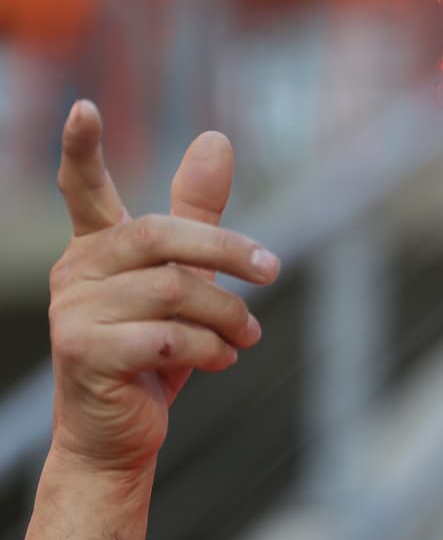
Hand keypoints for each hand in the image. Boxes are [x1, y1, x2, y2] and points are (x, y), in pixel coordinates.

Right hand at [46, 100, 277, 472]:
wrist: (120, 432)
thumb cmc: (155, 347)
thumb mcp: (184, 276)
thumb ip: (198, 213)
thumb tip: (216, 138)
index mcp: (98, 246)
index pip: (82, 189)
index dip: (80, 149)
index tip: (82, 106)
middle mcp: (77, 272)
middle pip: (161, 236)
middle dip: (225, 251)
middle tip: (272, 270)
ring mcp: (74, 313)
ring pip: (174, 291)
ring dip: (227, 314)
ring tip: (246, 335)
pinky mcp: (85, 354)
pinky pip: (168, 337)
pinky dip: (208, 348)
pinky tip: (220, 358)